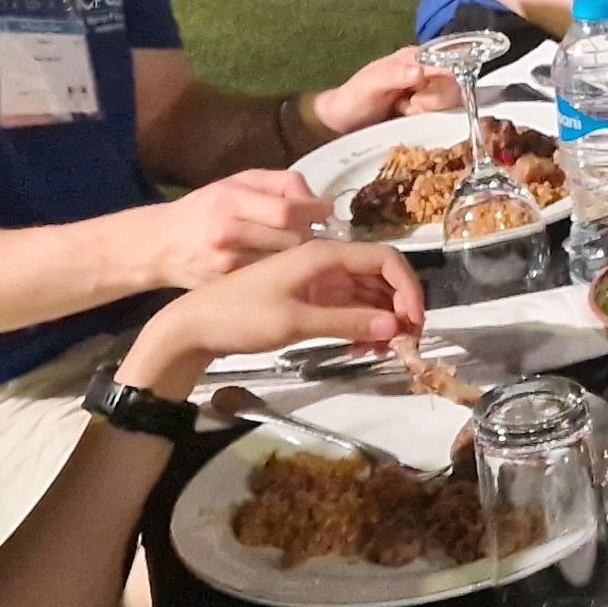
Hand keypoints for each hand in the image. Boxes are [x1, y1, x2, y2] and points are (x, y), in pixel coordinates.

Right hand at [127, 168, 330, 290]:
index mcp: (230, 199)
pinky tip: (278, 267)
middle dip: (309, 235)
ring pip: (284, 264)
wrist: (161, 244)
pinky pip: (268, 281)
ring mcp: (224, 263)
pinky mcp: (225, 286)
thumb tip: (317, 200)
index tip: (325, 212)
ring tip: (293, 248)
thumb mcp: (238, 181)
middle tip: (309, 232)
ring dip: (297, 257)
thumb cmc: (206, 208)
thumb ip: (280, 182)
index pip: (287, 211)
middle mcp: (225, 231)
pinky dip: (280, 274)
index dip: (314, 212)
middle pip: (291, 240)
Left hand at [137, 237, 423, 387]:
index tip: (413, 324)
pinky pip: (349, 308)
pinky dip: (361, 326)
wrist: (193, 325)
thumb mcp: (295, 321)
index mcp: (322, 254)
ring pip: (367, 295)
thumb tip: (394, 326)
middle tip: (403, 344)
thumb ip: (347, 321)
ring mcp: (318, 281)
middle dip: (398, 308)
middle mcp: (325, 262)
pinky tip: (359, 348)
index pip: (384, 260)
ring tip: (381, 351)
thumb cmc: (240, 316)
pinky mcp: (310, 299)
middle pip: (380, 277)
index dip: (407, 289)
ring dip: (381, 321)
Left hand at [307, 45, 460, 137]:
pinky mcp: (430, 112)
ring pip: (452, 103)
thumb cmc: (353, 99)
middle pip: (454, 85)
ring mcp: (430, 92)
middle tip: (409, 106)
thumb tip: (420, 71)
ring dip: (431, 112)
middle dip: (433, 101)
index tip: (419, 97)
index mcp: (415, 58)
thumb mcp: (370, 84)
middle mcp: (427, 72)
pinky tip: (410, 119)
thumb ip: (393, 75)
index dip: (441, 82)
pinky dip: (432, 122)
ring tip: (405, 111)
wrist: (343, 123)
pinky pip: (446, 116)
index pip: (448, 63)